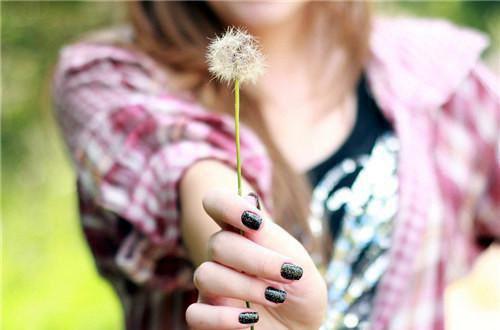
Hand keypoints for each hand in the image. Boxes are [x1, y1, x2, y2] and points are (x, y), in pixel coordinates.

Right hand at [186, 189, 326, 329]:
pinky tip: (249, 321)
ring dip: (244, 287)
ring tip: (276, 298)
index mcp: (242, 234)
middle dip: (256, 259)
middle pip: (218, 244)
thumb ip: (272, 240)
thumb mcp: (299, 265)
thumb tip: (250, 206)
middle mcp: (222, 257)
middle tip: (288, 274)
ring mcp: (212, 287)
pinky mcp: (206, 318)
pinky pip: (195, 314)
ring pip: (206, 275)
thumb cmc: (301, 294)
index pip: (217, 204)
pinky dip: (222, 318)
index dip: (227, 205)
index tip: (255, 221)